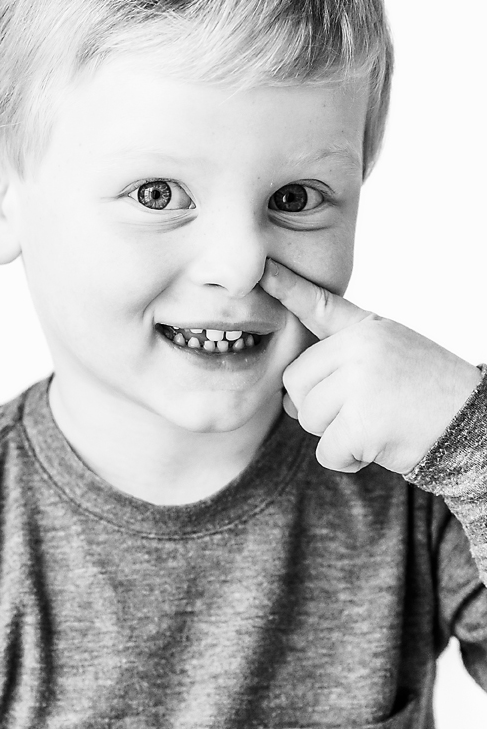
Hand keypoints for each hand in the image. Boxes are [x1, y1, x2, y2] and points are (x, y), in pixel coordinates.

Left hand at [261, 260, 481, 473]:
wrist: (476, 425)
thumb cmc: (429, 392)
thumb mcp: (390, 352)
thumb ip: (342, 357)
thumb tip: (290, 398)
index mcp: (365, 328)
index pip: (316, 305)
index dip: (286, 286)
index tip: (264, 269)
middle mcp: (360, 347)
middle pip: (296, 384)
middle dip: (319, 408)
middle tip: (364, 409)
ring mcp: (360, 382)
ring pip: (308, 419)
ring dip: (335, 435)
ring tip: (377, 424)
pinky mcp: (362, 422)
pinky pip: (326, 450)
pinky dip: (347, 459)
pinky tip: (377, 446)